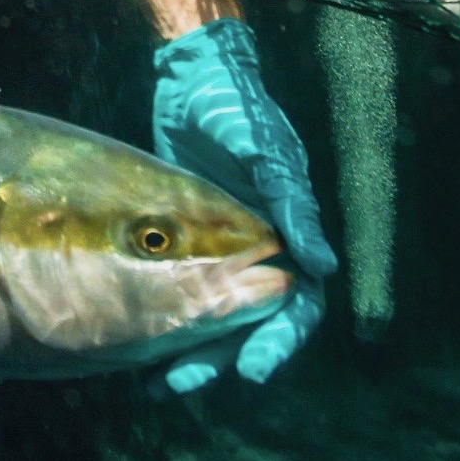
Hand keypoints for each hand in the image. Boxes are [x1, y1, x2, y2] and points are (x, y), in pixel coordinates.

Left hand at [151, 18, 336, 391]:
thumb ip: (286, 196)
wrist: (191, 78)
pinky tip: (139, 344)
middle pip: (251, 318)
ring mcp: (221, 244)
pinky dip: (165, 314)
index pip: (296, 300)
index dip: (278, 337)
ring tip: (163, 383)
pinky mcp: (185, 238)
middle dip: (226, 354)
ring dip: (193, 347)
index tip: (254, 367)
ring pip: (213, 310)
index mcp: (290, 229)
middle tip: (189, 382)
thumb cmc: (232, 104)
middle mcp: (261, 244)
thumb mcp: (257, 142)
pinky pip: (180, 286)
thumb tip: (320, 262)